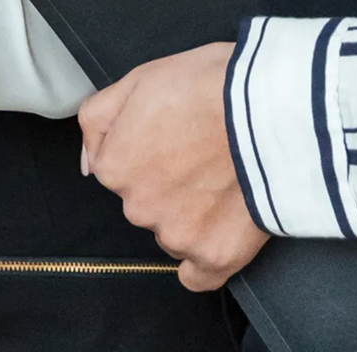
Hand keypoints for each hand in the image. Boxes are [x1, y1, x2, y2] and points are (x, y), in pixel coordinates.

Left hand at [79, 43, 268, 290]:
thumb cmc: (209, 87)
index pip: (117, 169)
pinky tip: (216, 237)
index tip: (175, 137)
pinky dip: (204, 261)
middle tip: (204, 155)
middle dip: (167, 183)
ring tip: (225, 182)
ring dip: (190, 215)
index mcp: (114, 167)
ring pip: (172, 232)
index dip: (147, 149)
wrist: (270, 111)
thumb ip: (97, 121)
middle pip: (145, 202)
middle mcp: (138, 208)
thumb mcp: (137, 80)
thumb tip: (86, 163)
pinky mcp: (216, 256)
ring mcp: (177, 235)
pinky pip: (198, 276)